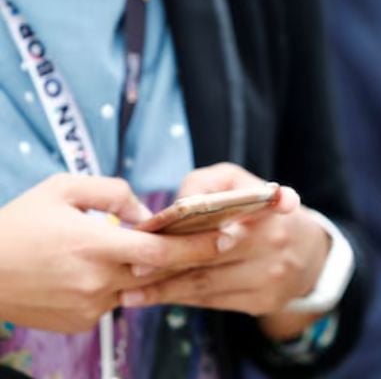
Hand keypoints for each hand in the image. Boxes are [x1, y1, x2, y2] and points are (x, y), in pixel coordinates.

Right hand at [0, 174, 226, 332]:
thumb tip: (146, 213)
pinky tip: (85, 271)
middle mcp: (99, 281)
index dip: (199, 244)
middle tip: (212, 243)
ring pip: (134, 286)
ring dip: (138, 270)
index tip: (228, 236)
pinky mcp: (81, 323)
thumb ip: (113, 193)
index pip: (163, 250)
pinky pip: (111, 302)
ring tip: (113, 250)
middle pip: (158, 272)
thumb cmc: (19, 224)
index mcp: (96, 245)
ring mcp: (90, 306)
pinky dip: (111, 285)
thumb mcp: (63, 189)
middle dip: (185, 257)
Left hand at [121, 163, 330, 338]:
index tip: (146, 238)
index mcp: (269, 211)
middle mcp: (274, 246)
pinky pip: (215, 302)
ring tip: (130, 293)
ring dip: (166, 290)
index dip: (182, 233)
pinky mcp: (263, 303)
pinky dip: (184, 299)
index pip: (222, 222)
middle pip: (208, 258)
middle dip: (165, 265)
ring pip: (207, 286)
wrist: (310, 254)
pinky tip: (158, 298)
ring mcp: (270, 279)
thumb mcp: (243, 181)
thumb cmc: (265, 211)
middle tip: (129, 270)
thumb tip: (175, 208)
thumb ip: (208, 183)